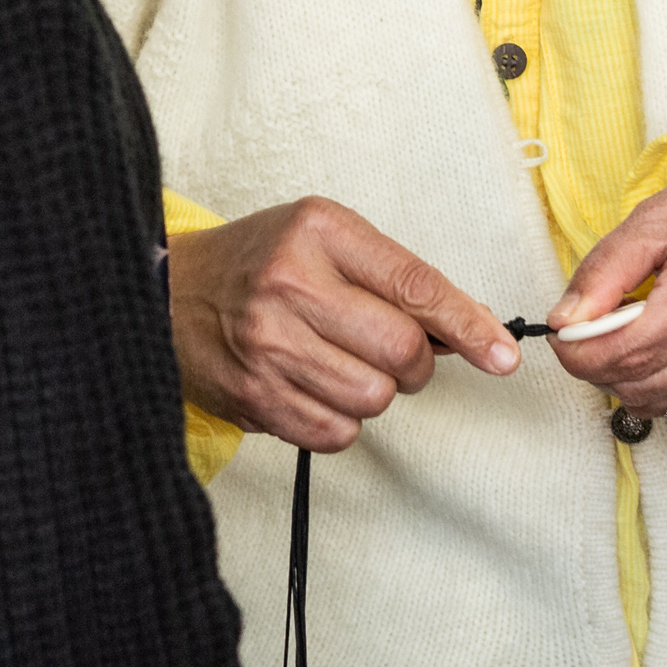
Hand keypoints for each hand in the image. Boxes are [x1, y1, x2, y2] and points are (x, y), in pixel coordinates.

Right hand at [167, 199, 518, 452]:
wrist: (163, 295)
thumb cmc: (257, 263)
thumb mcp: (324, 238)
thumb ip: (395, 276)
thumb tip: (472, 325)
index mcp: (319, 232)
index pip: (416, 285)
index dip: (469, 327)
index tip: (503, 355)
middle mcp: (291, 285)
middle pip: (402, 352)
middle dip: (416, 365)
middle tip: (396, 354)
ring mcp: (268, 345)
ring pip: (373, 398)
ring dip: (374, 392)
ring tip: (340, 364)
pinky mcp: (252, 397)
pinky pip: (336, 434)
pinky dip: (340, 421)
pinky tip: (314, 389)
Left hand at [545, 154, 666, 415]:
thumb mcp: (656, 218)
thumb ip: (604, 271)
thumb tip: (564, 322)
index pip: (626, 350)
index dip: (579, 354)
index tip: (561, 338)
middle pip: (639, 382)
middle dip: (598, 367)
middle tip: (589, 334)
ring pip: (662, 401)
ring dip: (628, 379)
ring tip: (628, 336)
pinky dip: (662, 384)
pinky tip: (665, 348)